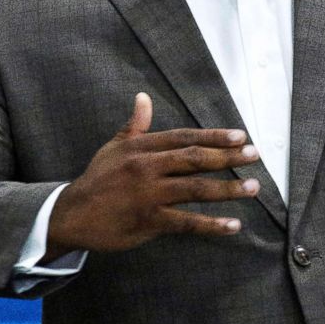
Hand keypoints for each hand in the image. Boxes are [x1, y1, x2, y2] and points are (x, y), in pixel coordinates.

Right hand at [46, 93, 259, 257]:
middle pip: (195, 159)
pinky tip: (234, 224)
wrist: (70, 214)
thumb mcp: (113, 148)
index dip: (213, 136)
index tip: (240, 136)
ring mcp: (149, 195)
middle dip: (227, 156)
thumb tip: (143, 98)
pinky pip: (186, 222)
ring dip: (227, 188)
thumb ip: (135, 126)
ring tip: (253, 187)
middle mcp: (148, 168)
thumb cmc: (97, 179)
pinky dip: (212, 224)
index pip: (185, 137)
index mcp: (143, 148)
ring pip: (196, 189)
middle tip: (254, 155)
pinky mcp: (148, 221)